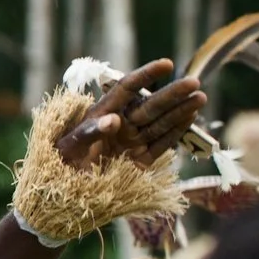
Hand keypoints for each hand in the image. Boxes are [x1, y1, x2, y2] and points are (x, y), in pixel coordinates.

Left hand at [54, 61, 204, 167]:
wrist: (59, 194)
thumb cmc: (58, 164)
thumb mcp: (66, 146)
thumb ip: (88, 132)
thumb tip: (114, 119)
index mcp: (100, 113)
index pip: (126, 89)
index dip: (145, 76)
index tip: (166, 64)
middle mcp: (120, 124)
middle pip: (149, 105)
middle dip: (171, 94)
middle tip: (194, 82)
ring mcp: (130, 141)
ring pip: (159, 122)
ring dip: (180, 111)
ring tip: (200, 97)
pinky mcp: (138, 161)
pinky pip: (160, 144)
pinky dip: (175, 132)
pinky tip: (190, 117)